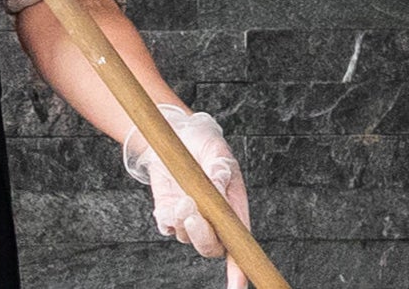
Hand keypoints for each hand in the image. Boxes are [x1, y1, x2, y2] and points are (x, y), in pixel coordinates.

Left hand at [124, 103, 251, 288]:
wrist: (174, 135)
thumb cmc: (203, 142)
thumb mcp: (216, 150)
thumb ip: (219, 170)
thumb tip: (219, 184)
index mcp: (234, 206)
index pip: (240, 242)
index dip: (240, 267)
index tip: (238, 286)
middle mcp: (214, 219)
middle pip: (212, 247)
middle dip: (203, 236)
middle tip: (193, 214)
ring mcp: (191, 219)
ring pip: (188, 237)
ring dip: (185, 222)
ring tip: (182, 197)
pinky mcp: (169, 214)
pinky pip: (168, 227)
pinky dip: (168, 218)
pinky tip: (170, 200)